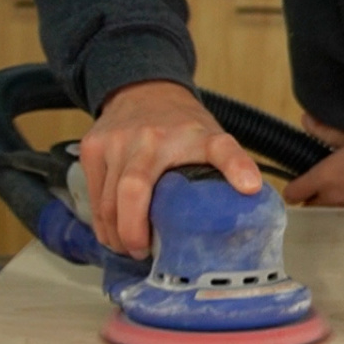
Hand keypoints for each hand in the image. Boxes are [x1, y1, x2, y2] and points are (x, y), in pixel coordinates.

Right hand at [78, 80, 261, 257]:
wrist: (143, 90)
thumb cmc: (179, 124)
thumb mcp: (212, 137)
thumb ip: (231, 160)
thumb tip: (252, 189)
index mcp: (185, 136)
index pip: (218, 149)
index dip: (234, 167)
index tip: (248, 189)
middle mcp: (145, 138)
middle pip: (131, 193)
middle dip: (133, 232)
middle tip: (144, 253)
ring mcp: (113, 143)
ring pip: (106, 201)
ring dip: (116, 233)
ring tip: (130, 249)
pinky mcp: (91, 148)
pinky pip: (92, 195)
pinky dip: (101, 220)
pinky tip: (114, 233)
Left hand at [283, 114, 343, 206]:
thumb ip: (326, 131)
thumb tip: (306, 121)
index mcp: (324, 178)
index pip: (292, 194)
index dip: (294, 187)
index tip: (300, 180)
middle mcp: (332, 198)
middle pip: (308, 208)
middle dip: (310, 198)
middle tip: (320, 183)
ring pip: (327, 213)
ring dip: (328, 204)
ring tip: (340, 188)